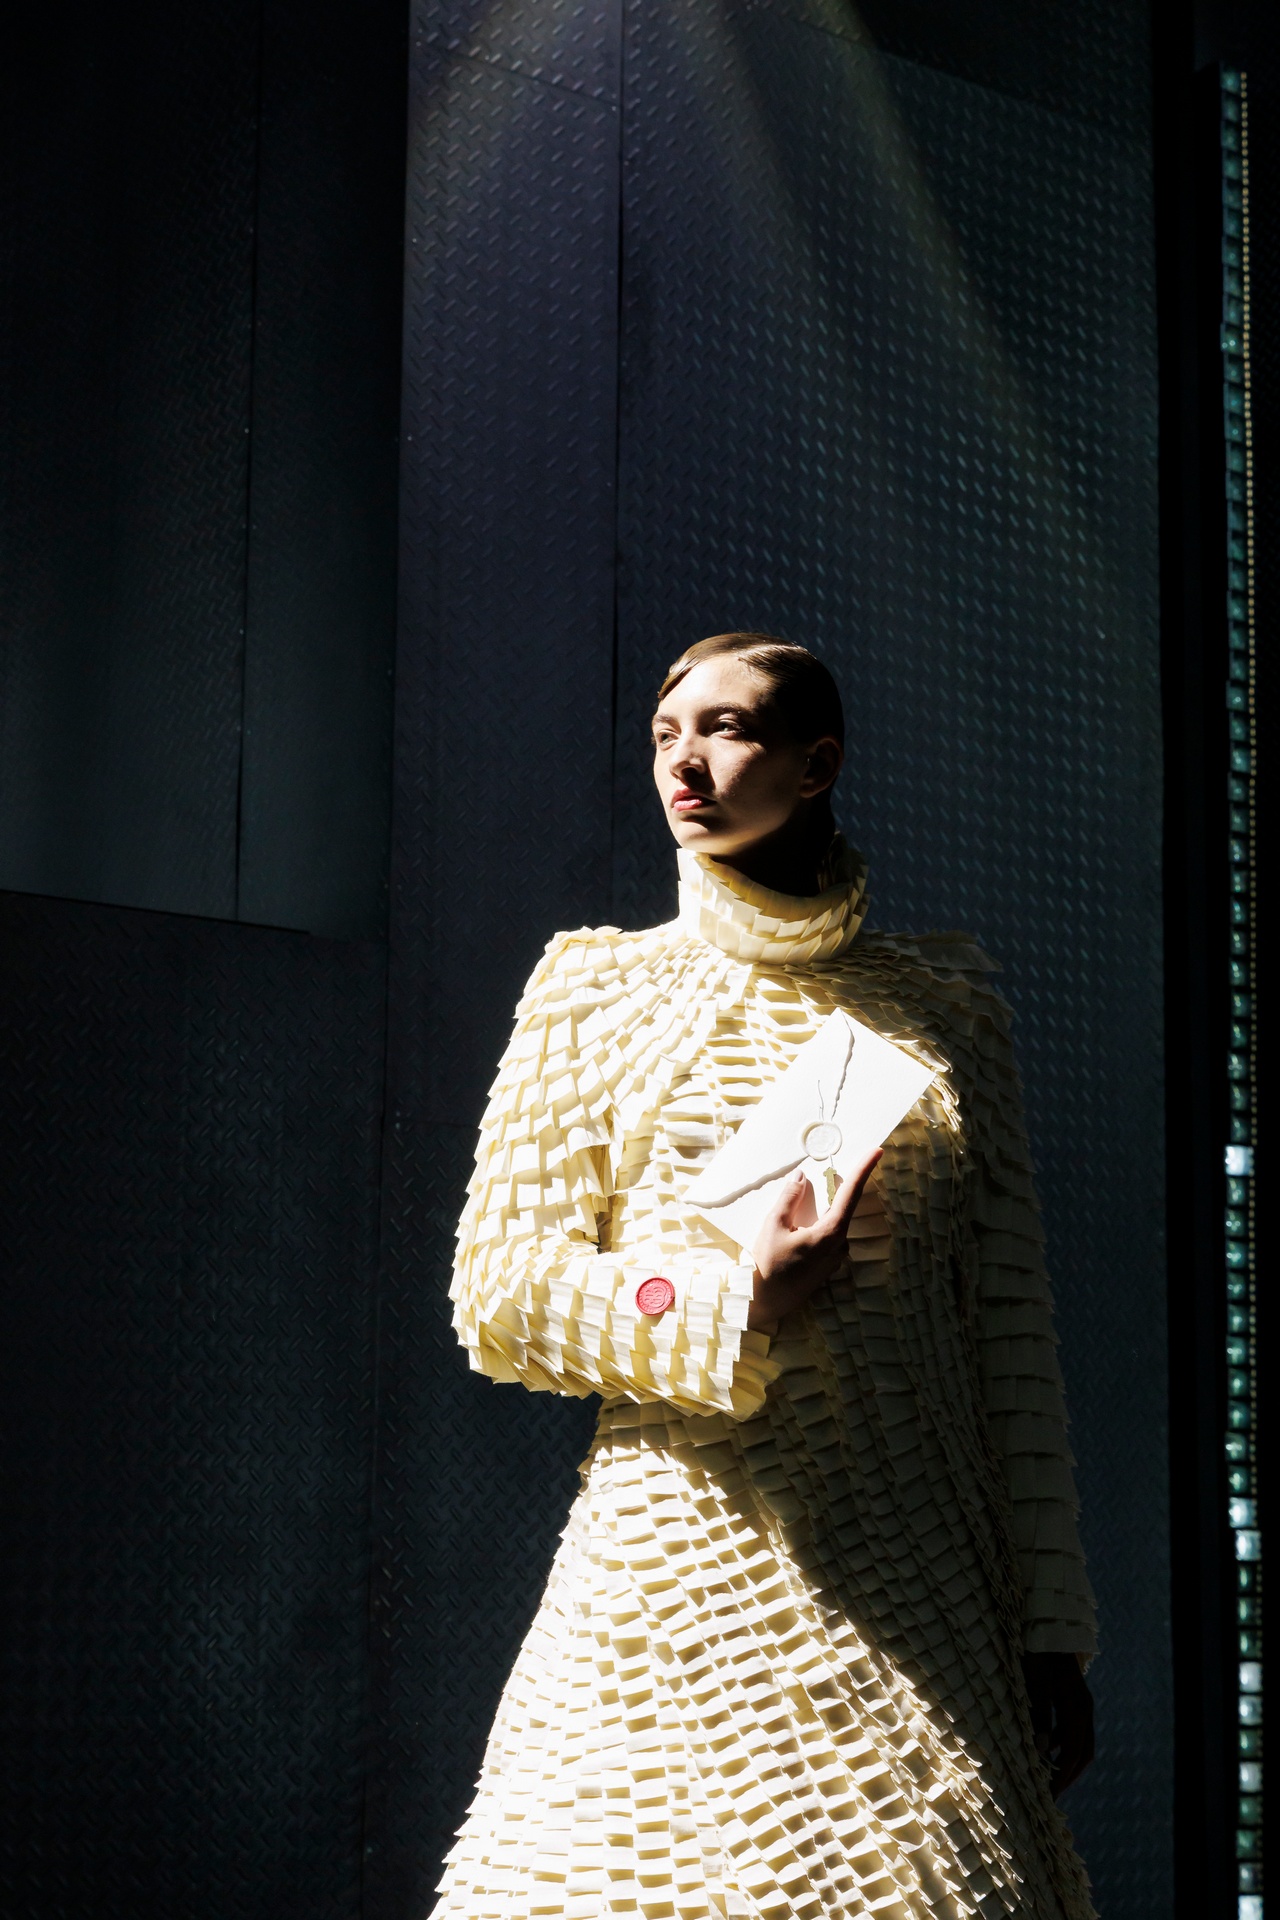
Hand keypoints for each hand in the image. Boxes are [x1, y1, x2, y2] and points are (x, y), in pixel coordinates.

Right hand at [747, 1150, 882, 1332]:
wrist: (764, 1302)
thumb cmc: (768, 1265)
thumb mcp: (774, 1225)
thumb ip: (790, 1198)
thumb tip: (801, 1176)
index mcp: (830, 1233)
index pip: (851, 1194)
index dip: (863, 1170)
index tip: (876, 1151)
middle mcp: (839, 1246)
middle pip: (844, 1207)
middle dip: (840, 1187)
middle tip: (840, 1168)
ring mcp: (835, 1259)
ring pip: (834, 1223)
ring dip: (826, 1209)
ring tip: (810, 1202)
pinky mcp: (827, 1267)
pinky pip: (829, 1237)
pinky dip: (820, 1225)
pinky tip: (801, 1228)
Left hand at [1022, 1652, 1094, 1796]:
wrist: (1047, 1624)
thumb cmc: (1038, 1651)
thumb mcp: (1034, 1681)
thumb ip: (1039, 1715)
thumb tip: (1041, 1751)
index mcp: (1077, 1707)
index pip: (1073, 1752)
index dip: (1062, 1776)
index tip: (1050, 1796)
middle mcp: (1084, 1708)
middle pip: (1082, 1752)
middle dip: (1067, 1775)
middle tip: (1050, 1795)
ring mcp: (1080, 1704)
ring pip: (1078, 1742)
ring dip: (1064, 1761)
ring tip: (1045, 1777)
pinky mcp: (1072, 1699)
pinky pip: (1070, 1730)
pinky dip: (1059, 1744)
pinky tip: (1043, 1748)